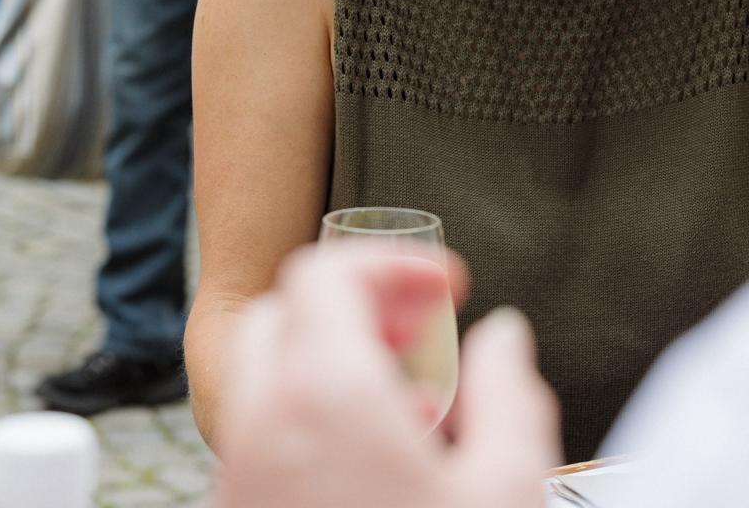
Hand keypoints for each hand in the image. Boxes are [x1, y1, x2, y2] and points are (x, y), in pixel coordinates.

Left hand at [214, 246, 561, 507]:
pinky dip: (311, 425)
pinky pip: (263, 443)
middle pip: (287, 314)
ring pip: (269, 381)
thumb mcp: (510, 492)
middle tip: (427, 340)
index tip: (451, 286)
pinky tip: (382, 476)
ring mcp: (238, 481)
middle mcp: (261, 427)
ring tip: (418, 418)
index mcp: (324, 396)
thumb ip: (510, 396)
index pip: (326, 271)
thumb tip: (504, 340)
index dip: (392, 262)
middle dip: (357, 309)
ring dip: (334, 369)